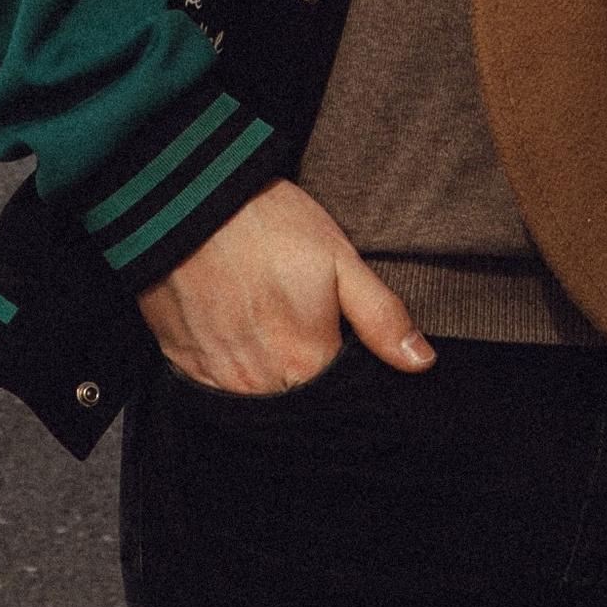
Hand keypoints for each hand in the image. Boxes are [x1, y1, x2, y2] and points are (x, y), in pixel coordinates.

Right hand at [137, 180, 433, 396]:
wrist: (186, 199)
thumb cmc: (266, 223)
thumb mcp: (338, 257)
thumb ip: (380, 316)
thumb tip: (422, 363)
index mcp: (305, 361)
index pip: (338, 402)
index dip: (345, 382)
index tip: (342, 353)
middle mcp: (261, 384)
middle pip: (296, 406)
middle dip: (306, 385)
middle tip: (304, 338)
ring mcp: (218, 379)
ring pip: (257, 404)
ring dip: (270, 383)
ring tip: (272, 336)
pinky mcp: (184, 366)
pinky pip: (217, 393)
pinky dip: (232, 375)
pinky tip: (238, 340)